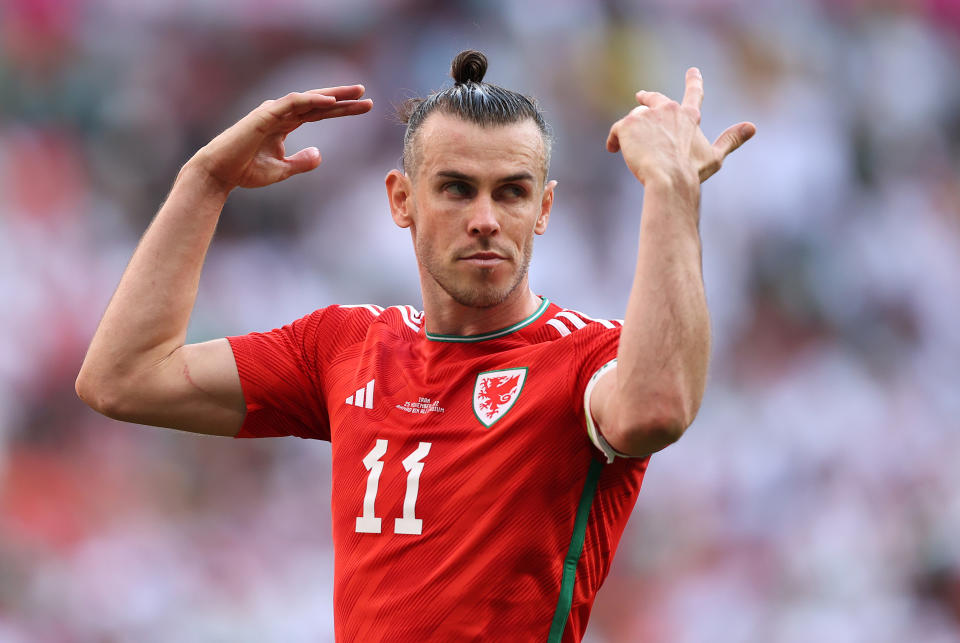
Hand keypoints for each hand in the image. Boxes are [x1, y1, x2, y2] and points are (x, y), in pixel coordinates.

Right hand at [188, 85, 372, 191]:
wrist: (220, 174)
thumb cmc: (246, 171)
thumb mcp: (282, 170)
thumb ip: (302, 162)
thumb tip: (319, 154)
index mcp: (284, 124)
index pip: (318, 113)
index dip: (341, 109)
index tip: (364, 107)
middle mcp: (280, 114)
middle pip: (318, 102)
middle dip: (343, 98)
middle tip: (366, 93)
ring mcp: (272, 112)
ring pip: (308, 99)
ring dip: (333, 95)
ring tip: (356, 93)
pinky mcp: (264, 115)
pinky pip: (292, 103)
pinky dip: (311, 100)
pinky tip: (331, 100)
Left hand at [606, 68, 754, 185]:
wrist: (668, 179)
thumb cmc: (692, 172)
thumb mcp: (714, 157)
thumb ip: (731, 140)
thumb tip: (753, 127)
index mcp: (688, 116)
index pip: (693, 94)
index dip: (694, 82)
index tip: (693, 71)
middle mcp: (668, 109)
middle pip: (655, 99)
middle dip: (648, 98)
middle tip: (641, 96)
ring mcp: (646, 115)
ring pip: (635, 119)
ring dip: (632, 130)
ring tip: (628, 146)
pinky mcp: (627, 124)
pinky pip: (616, 131)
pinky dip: (614, 140)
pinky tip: (613, 149)